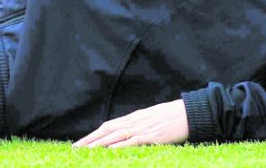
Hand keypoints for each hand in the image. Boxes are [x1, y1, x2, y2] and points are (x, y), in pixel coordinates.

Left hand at [72, 99, 188, 147]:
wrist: (190, 112)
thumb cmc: (172, 117)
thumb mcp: (151, 119)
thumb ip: (138, 125)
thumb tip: (125, 134)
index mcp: (134, 117)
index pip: (108, 125)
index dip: (93, 134)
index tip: (80, 143)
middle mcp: (135, 121)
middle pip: (107, 130)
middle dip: (90, 140)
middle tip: (75, 149)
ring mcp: (143, 128)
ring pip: (116, 135)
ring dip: (99, 144)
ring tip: (85, 152)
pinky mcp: (153, 136)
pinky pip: (134, 141)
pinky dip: (120, 146)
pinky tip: (110, 151)